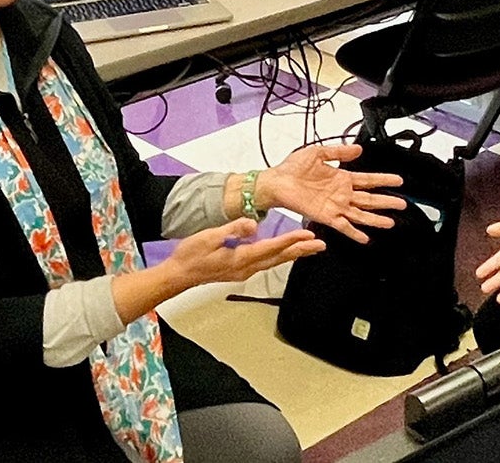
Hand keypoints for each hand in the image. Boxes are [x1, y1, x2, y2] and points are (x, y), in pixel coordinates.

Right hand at [163, 217, 324, 288]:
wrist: (179, 274)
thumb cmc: (191, 255)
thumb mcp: (210, 237)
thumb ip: (232, 230)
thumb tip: (252, 224)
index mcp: (240, 258)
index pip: (271, 248)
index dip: (291, 240)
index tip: (308, 235)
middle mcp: (246, 268)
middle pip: (279, 258)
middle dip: (301, 251)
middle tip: (320, 245)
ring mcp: (244, 271)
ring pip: (274, 262)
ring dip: (293, 254)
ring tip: (309, 249)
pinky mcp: (240, 271)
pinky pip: (266, 263)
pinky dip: (279, 257)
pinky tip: (284, 254)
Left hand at [253, 144, 405, 243]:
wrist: (276, 181)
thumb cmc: (292, 168)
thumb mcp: (318, 153)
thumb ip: (339, 152)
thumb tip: (358, 149)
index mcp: (341, 178)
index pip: (368, 179)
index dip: (384, 180)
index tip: (399, 181)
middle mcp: (342, 194)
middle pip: (370, 199)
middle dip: (386, 202)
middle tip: (403, 204)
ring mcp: (335, 206)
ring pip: (361, 214)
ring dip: (375, 219)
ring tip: (390, 222)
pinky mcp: (326, 216)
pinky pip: (344, 226)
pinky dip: (355, 233)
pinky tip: (366, 238)